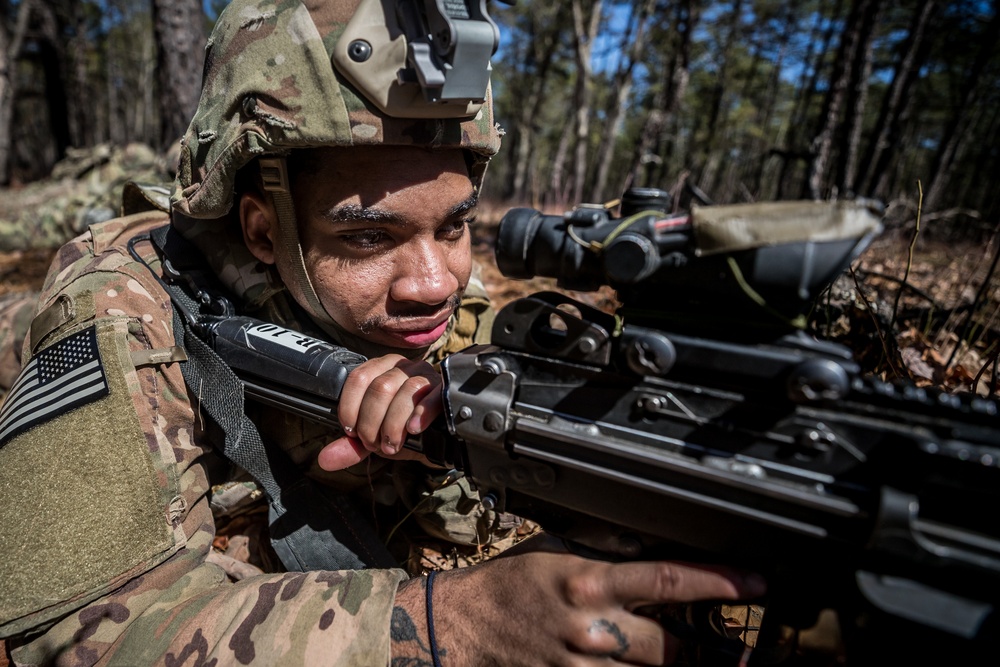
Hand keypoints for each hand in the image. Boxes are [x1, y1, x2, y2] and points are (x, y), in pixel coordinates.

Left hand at [317, 354, 440, 470]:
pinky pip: (433, 396)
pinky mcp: (445, 389)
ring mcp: (426, 375)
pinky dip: (420, 414)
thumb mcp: (375, 437)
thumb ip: (351, 446)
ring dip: (393, 425)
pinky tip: (413, 429)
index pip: (358, 378)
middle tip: (375, 445)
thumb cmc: (404, 430)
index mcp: (381, 369)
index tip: (351, 431)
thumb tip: (325, 459)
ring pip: (405, 392)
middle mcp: (403, 366)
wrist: (438, 438)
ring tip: (393, 445)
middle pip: (380, 388)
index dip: (350, 408)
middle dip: (372, 423)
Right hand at [391, 548, 766, 665]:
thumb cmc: (508, 585)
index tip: (755, 583)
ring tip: (681, 656)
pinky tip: (632, 664)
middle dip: (705, 650)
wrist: (460, 628)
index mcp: (589, 582)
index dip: (719, 583)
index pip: (669, 580)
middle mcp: (591, 628)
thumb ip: (605, 553)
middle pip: (673, 648)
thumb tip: (649, 552)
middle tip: (729, 647)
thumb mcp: (557, 550)